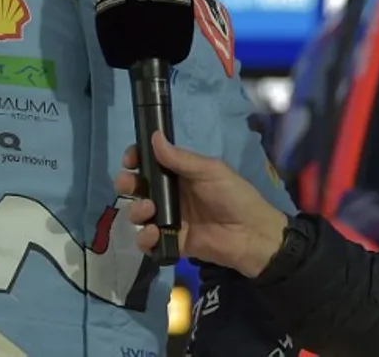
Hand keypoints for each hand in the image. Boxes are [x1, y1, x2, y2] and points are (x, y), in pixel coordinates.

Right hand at [114, 131, 288, 277]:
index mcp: (179, 174)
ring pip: (139, 213)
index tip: (130, 160)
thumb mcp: (209, 171)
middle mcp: (170, 195)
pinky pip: (148, 241)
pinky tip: (153, 233)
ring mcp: (169, 219)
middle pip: (138, 187)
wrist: (251, 234)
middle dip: (127, 183)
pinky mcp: (171, 242)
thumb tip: (154, 136)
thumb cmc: (233, 195)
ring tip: (149, 210)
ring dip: (136, 210)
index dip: (136, 160)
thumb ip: (180, 158)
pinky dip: (144, 238)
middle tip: (129, 184)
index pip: (150, 163)